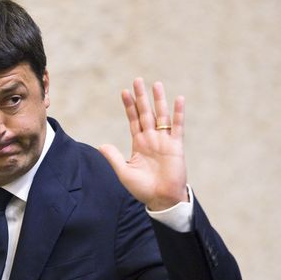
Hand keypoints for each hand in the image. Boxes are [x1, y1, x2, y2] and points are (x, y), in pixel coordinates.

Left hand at [99, 78, 187, 210]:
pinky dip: (178, 113)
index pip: (133, 120)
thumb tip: (101, 145)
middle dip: (141, 97)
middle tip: (138, 80)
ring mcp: (164, 141)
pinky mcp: (176, 146)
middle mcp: (151, 139)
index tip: (124, 92)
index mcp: (139, 144)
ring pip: (161, 116)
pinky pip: (177, 126)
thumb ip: (114, 158)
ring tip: (156, 84)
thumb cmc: (143, 188)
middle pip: (146, 113)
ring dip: (159, 100)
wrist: (161, 199)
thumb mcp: (124, 172)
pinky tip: (178, 99)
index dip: (129, 106)